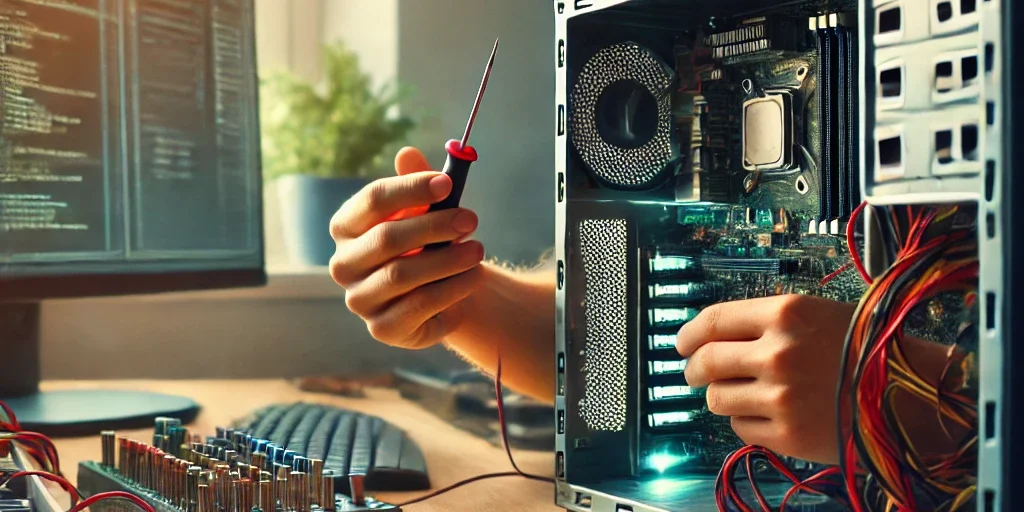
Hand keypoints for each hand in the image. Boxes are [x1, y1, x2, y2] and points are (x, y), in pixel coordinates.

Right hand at [329, 147, 486, 348]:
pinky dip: (451, 290)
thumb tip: (407, 153)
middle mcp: (343, 264)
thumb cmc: (427, 243)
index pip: (373, 200)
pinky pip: (419, 307)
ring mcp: (359, 300)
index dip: (411, 188)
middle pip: (387, 238)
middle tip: (471, 219)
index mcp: (346, 226)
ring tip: (478, 251)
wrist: (441, 292)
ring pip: (403, 275)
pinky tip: (473, 278)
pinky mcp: (382, 329)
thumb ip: (417, 185)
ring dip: (448, 260)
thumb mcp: (425, 211)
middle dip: (434, 226)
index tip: (449, 183)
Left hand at [675, 295, 854, 463]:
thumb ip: (765, 322)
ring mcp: (781, 396)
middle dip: (693, 369)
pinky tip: (767, 413)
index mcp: (786, 314)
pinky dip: (746, 422)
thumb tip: (712, 334)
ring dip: (721, 396)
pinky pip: (740, 428)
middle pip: (707, 361)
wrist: (910, 394)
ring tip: (740, 393)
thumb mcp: (816, 315)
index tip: (681, 342)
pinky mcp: (788, 434)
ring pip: (718, 398)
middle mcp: (779, 353)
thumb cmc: (865, 350)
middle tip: (694, 372)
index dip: (689, 334)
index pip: (713, 320)